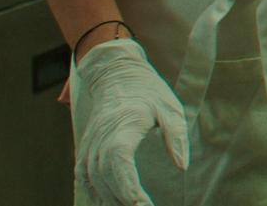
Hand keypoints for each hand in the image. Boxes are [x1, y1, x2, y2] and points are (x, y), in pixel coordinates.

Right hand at [72, 39, 188, 205]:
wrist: (116, 74)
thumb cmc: (147, 92)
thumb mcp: (170, 107)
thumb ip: (176, 136)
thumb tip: (181, 166)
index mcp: (122, 126)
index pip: (118, 162)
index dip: (127, 186)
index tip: (142, 204)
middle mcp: (100, 138)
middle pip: (104, 177)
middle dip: (121, 201)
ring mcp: (89, 145)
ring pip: (93, 181)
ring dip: (109, 201)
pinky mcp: (86, 150)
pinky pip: (85, 179)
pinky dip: (95, 195)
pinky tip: (110, 205)